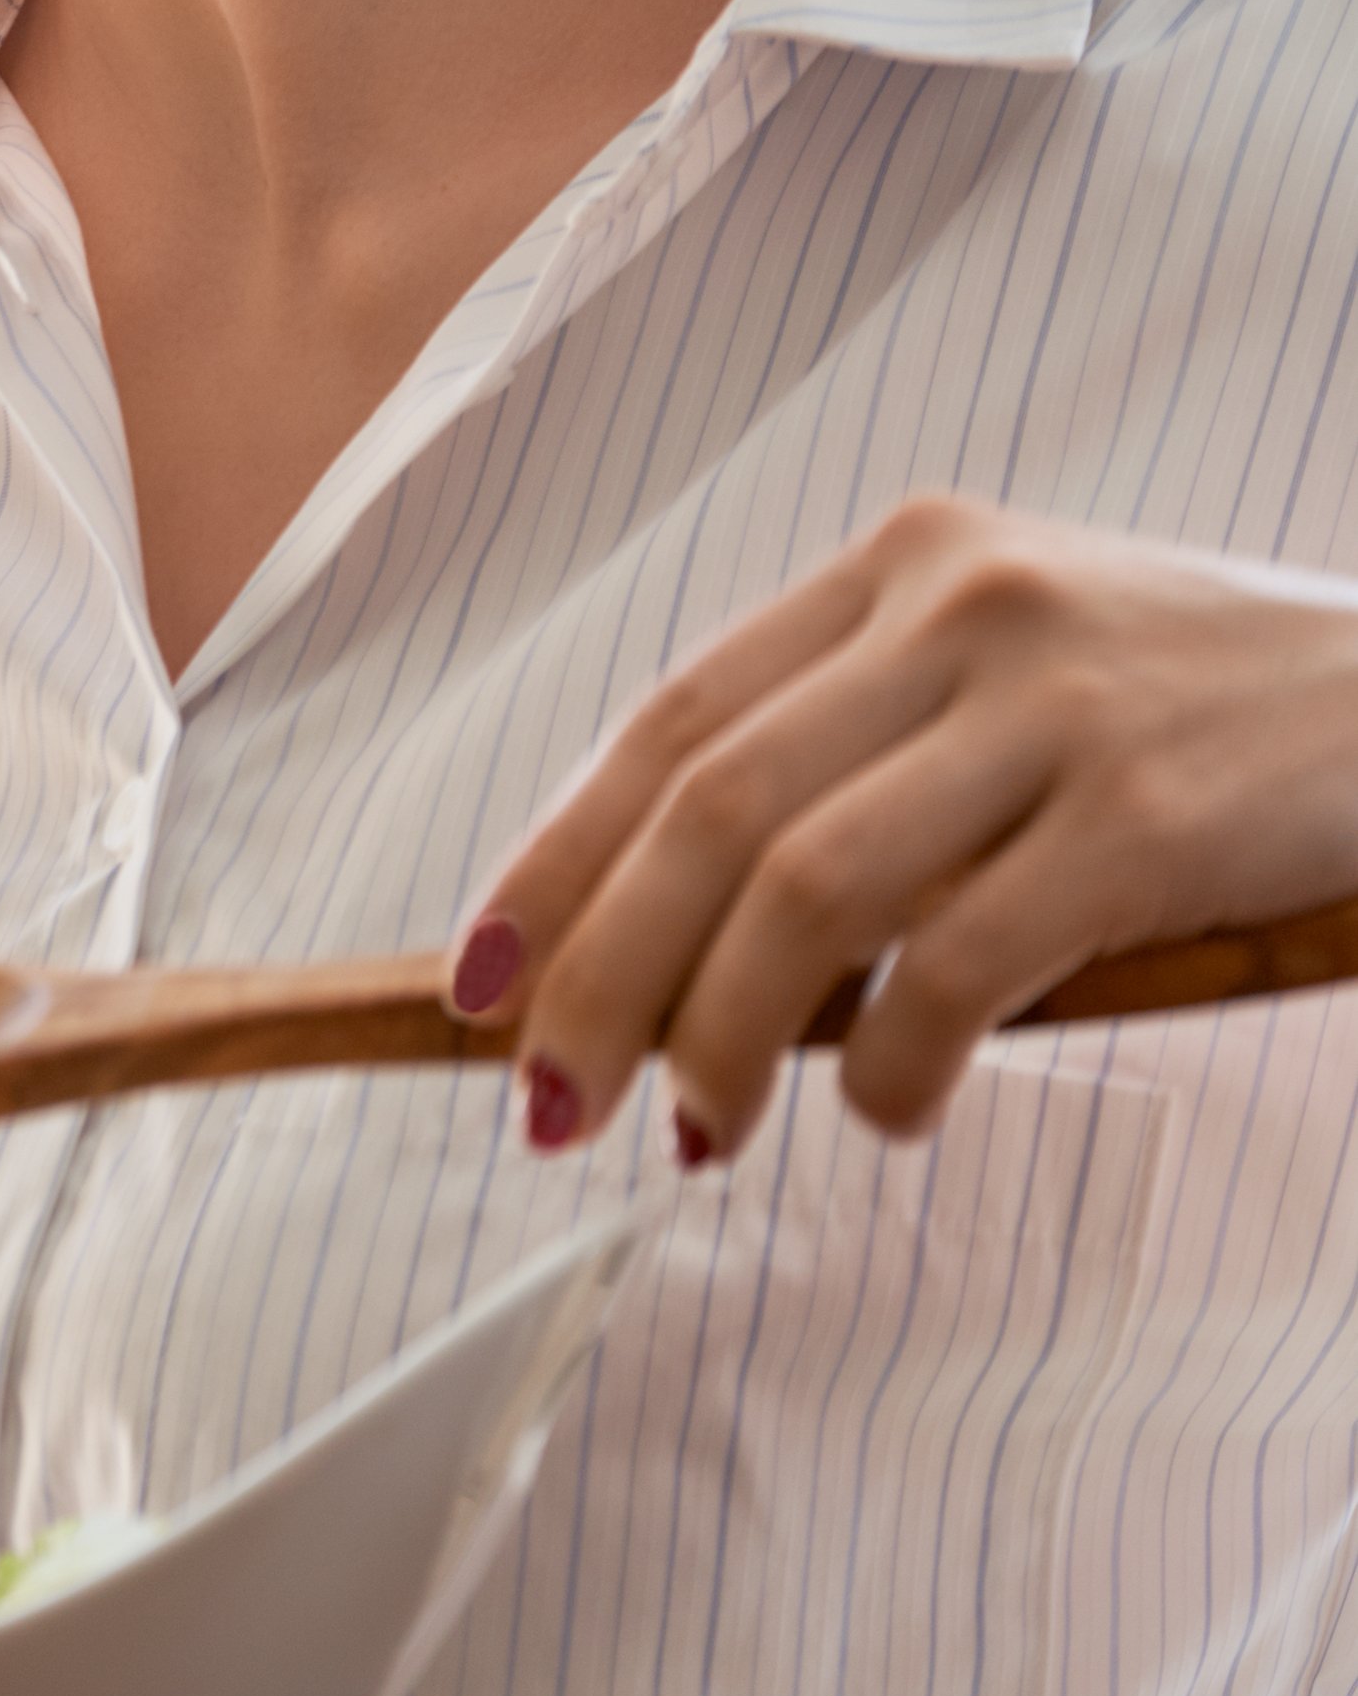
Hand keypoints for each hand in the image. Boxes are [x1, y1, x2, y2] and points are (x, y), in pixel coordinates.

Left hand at [466, 497, 1357, 1160]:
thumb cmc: (1215, 713)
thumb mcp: (1024, 668)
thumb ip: (867, 752)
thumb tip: (674, 936)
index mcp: (906, 565)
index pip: (670, 725)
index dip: (556, 863)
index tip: (481, 983)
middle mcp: (963, 609)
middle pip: (706, 814)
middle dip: (602, 977)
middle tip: (553, 1105)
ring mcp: (1060, 708)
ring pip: (806, 891)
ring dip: (721, 1036)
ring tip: (701, 1131)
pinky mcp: (1155, 817)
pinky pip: (963, 962)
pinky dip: (892, 1061)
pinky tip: (886, 1111)